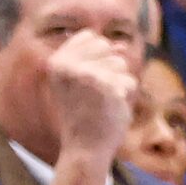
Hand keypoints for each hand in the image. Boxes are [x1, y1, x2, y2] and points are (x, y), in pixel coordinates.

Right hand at [46, 28, 140, 160]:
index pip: (90, 36)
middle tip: (95, 93)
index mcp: (56, 61)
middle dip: (108, 67)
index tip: (87, 81)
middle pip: (106, 46)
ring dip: (118, 82)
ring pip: (120, 62)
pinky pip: (130, 80)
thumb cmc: (85, 114)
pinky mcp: (107, 86)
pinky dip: (126, 95)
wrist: (85, 148)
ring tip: (102, 101)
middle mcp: (67, 66)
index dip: (97, 55)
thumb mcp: (82, 80)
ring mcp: (86, 74)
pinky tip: (111, 109)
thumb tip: (121, 45)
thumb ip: (98, 58)